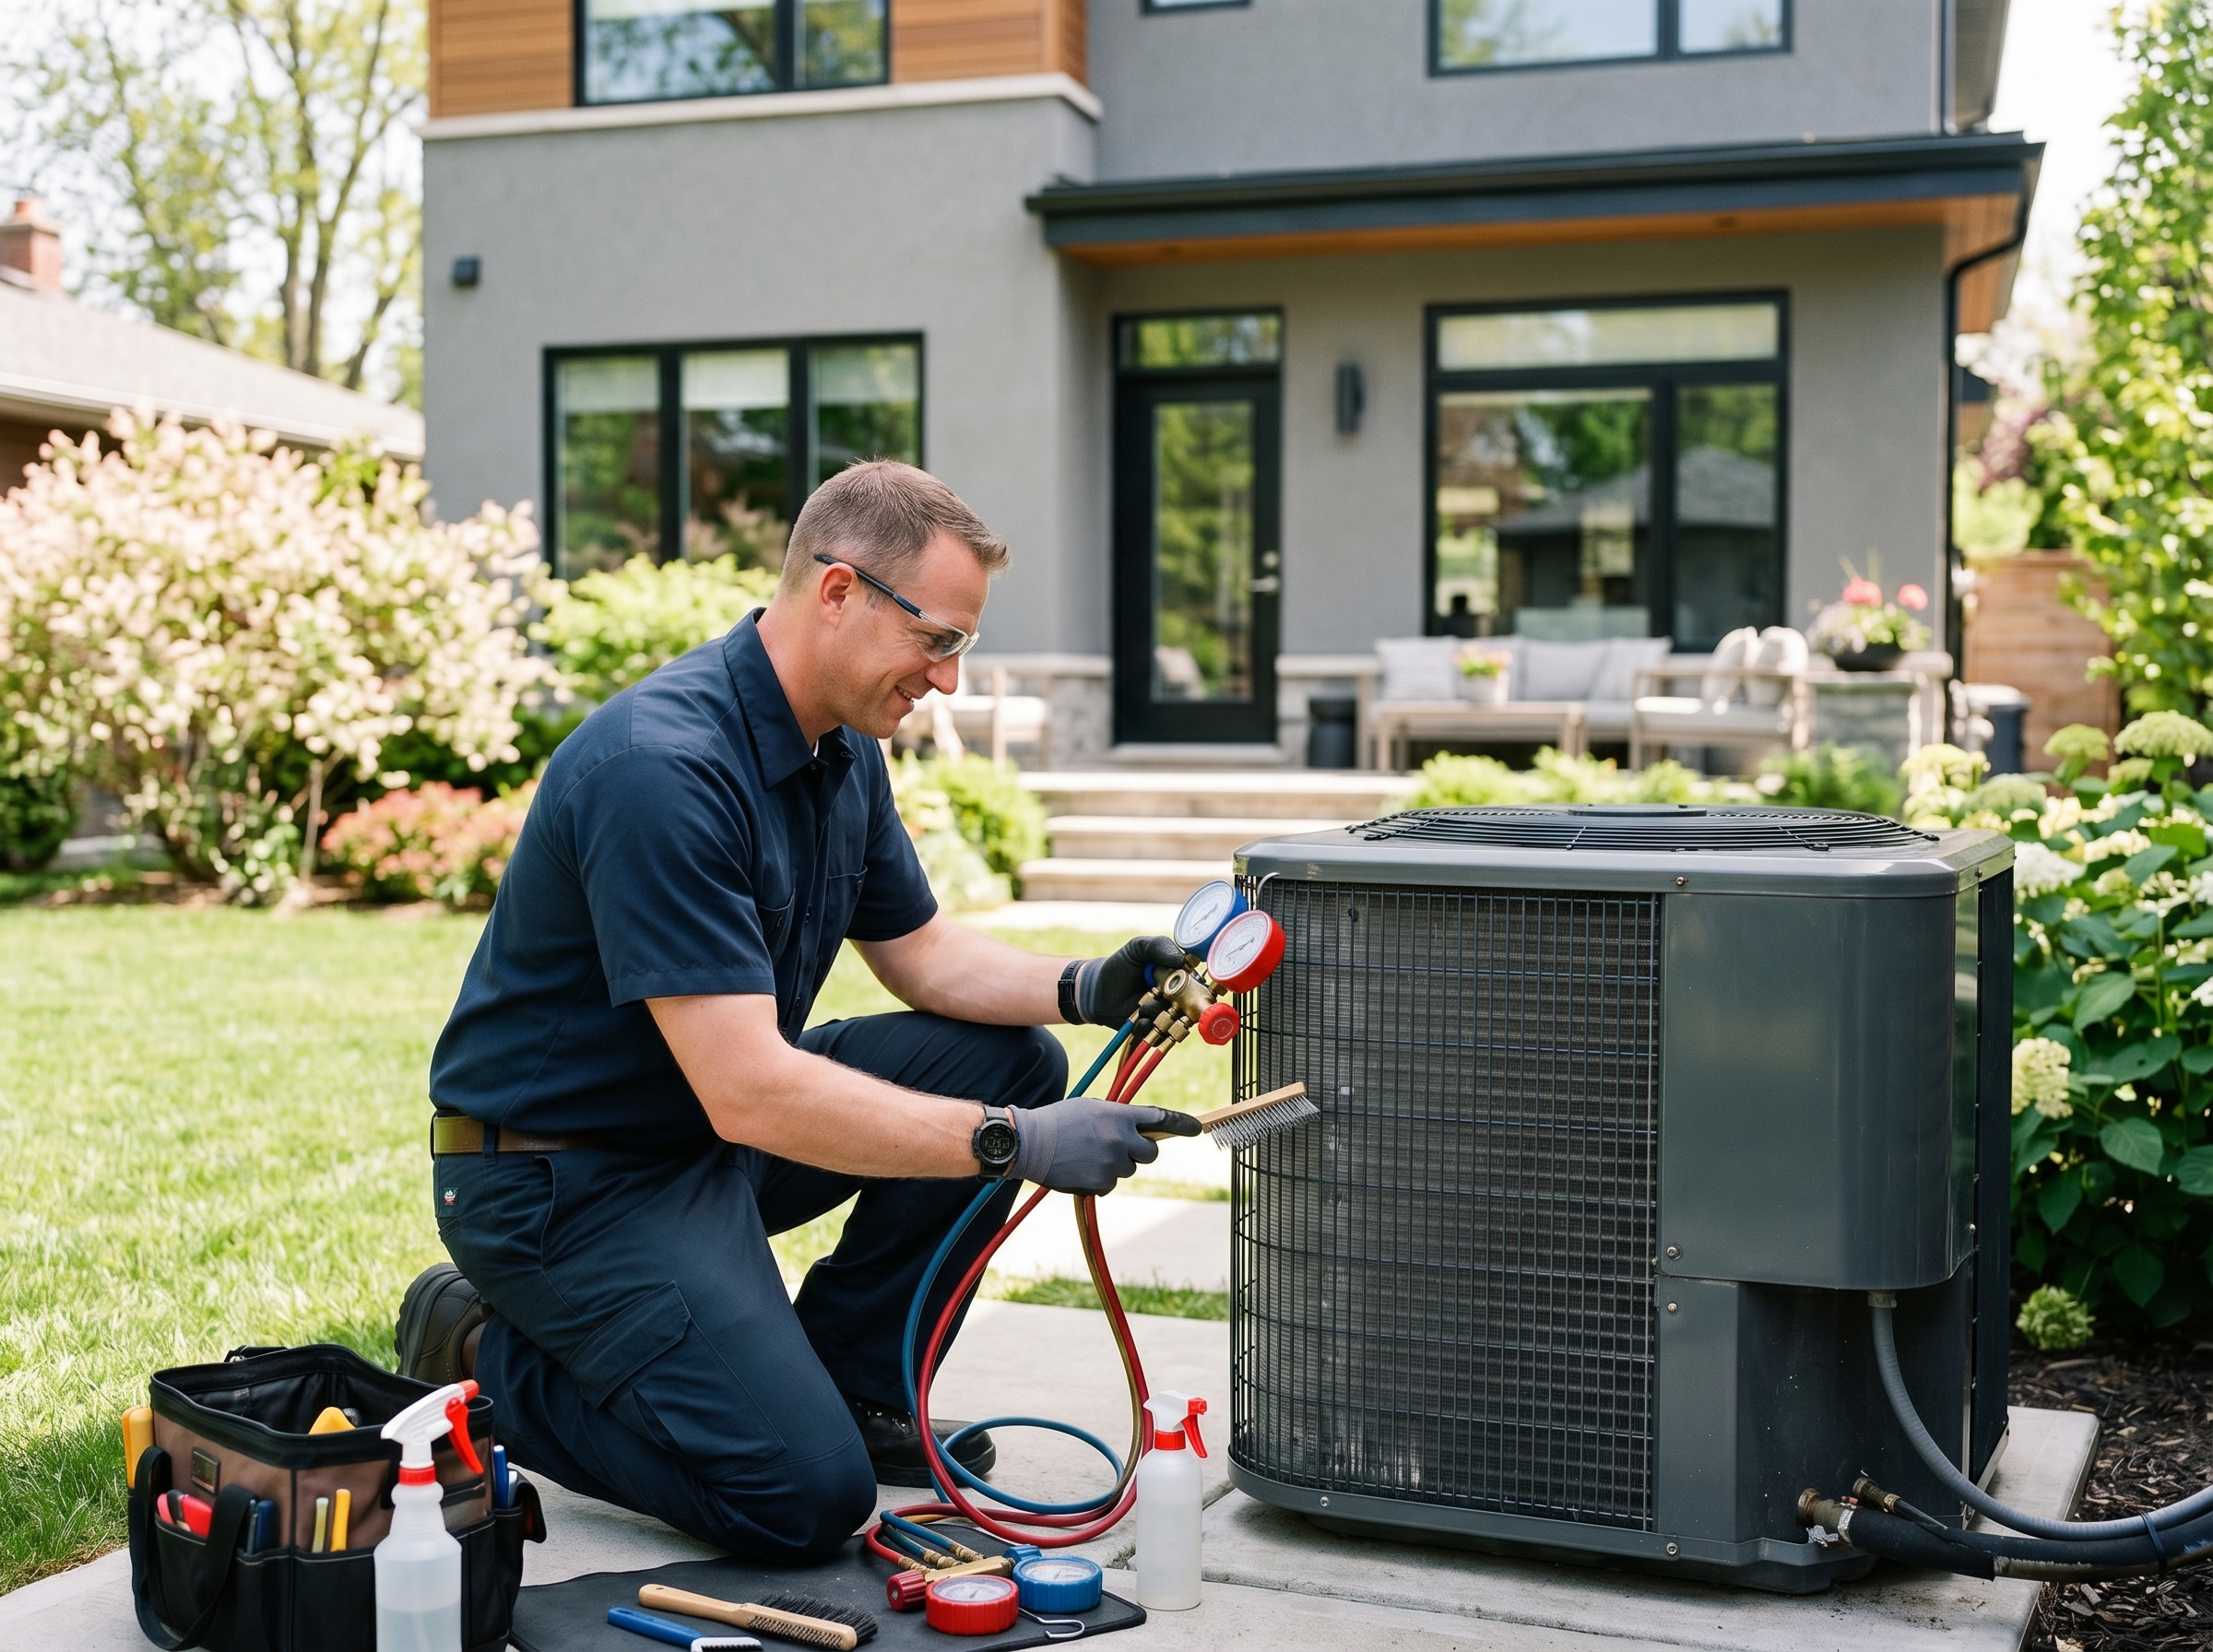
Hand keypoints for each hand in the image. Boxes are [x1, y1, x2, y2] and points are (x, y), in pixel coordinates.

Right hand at [1011, 1099, 1184, 1193]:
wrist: (1029, 1142)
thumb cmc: (1059, 1121)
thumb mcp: (1091, 1108)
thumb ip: (1117, 1117)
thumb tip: (1137, 1129)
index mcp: (1119, 1115)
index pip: (1160, 1119)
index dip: (1181, 1124)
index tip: (1197, 1128)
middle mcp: (1120, 1139)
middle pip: (1150, 1153)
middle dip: (1140, 1151)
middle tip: (1120, 1147)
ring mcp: (1112, 1163)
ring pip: (1128, 1169)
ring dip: (1115, 1164)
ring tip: (1087, 1154)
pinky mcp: (1100, 1183)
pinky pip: (1110, 1183)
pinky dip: (1099, 1178)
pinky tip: (1080, 1167)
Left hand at [1073, 936, 1186, 1025]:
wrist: (1096, 990)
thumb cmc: (1121, 966)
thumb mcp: (1138, 948)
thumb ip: (1159, 946)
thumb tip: (1182, 961)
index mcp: (1181, 976)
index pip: (1199, 984)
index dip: (1194, 987)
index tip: (1179, 985)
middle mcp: (1179, 997)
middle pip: (1193, 1007)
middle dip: (1176, 1004)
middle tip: (1158, 996)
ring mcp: (1167, 1015)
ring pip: (1176, 1022)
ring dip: (1159, 1016)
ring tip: (1141, 1009)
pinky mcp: (1155, 1030)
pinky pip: (1161, 1036)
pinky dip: (1149, 1028)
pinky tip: (1137, 1020)